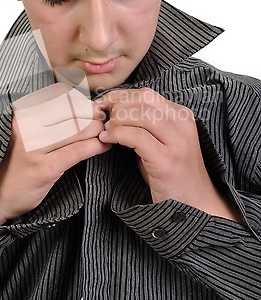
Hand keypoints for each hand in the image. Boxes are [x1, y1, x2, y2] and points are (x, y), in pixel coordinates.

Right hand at [0, 83, 108, 225]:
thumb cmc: (15, 162)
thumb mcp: (24, 133)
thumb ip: (46, 118)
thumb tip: (82, 106)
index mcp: (22, 115)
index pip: (60, 96)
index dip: (81, 100)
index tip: (92, 107)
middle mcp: (27, 127)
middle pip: (72, 110)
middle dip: (93, 114)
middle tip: (103, 121)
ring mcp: (35, 147)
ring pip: (78, 129)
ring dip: (98, 130)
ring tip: (104, 134)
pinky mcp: (45, 168)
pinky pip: (78, 151)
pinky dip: (96, 146)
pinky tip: (104, 146)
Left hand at [98, 88, 241, 221]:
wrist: (196, 205)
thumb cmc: (172, 174)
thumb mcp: (163, 141)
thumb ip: (146, 124)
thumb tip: (115, 109)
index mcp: (183, 116)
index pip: (147, 94)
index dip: (121, 96)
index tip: (105, 104)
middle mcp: (183, 125)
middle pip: (144, 99)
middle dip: (117, 105)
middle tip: (103, 118)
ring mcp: (177, 142)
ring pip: (141, 114)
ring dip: (117, 120)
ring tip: (106, 131)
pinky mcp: (167, 161)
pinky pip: (137, 136)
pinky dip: (117, 135)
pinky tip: (107, 140)